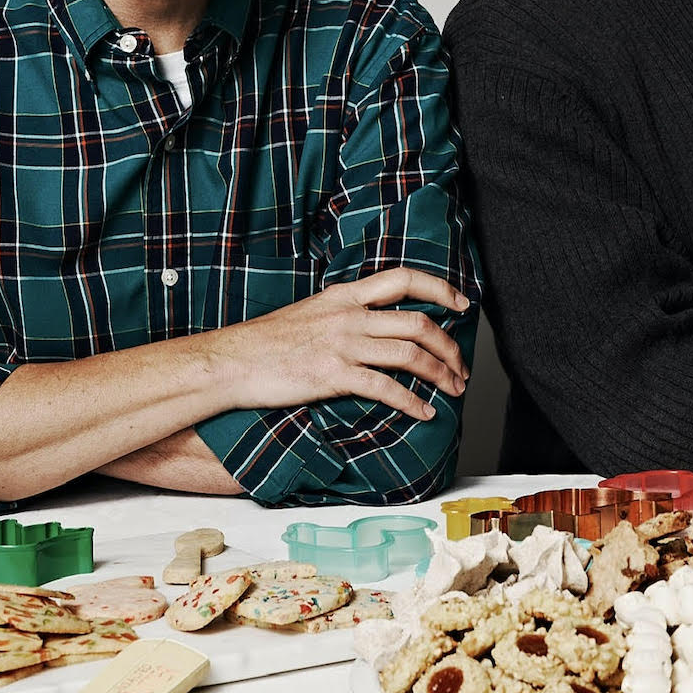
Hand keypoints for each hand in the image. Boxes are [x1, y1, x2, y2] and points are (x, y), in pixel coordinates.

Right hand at [216, 266, 470, 421]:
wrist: (230, 361)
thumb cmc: (265, 343)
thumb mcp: (310, 312)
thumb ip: (344, 314)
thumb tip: (373, 324)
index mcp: (344, 295)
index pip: (403, 279)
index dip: (440, 288)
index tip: (462, 303)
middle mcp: (349, 315)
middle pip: (418, 322)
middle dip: (449, 346)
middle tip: (461, 366)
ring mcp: (342, 344)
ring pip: (410, 354)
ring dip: (439, 374)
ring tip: (453, 390)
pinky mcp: (333, 375)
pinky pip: (385, 388)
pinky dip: (411, 403)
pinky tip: (424, 414)